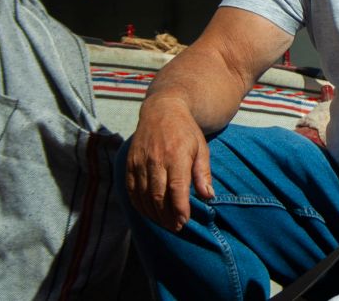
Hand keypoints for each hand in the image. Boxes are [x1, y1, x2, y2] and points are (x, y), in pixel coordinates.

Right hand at [125, 96, 214, 231]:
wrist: (162, 110)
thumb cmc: (186, 132)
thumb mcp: (201, 148)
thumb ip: (203, 173)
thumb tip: (209, 196)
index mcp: (176, 155)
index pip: (177, 188)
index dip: (179, 208)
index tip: (184, 221)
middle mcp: (156, 159)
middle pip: (158, 196)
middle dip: (166, 216)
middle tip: (175, 227)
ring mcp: (140, 161)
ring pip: (143, 196)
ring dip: (153, 214)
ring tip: (164, 223)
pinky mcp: (129, 163)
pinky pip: (131, 190)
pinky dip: (139, 205)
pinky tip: (148, 213)